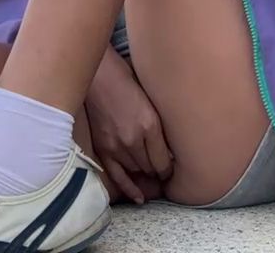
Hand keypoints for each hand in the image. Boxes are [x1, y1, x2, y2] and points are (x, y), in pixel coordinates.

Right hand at [86, 50, 173, 203]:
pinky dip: (129, 188)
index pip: (164, 161)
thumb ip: (159, 124)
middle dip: (159, 171)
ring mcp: (117, 145)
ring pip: (136, 171)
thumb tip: (169, 146)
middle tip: (164, 170)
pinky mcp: (103, 148)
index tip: (173, 167)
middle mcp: (134, 139)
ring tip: (152, 175)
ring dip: (145, 174)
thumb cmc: (129, 81)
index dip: (170, 168)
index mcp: (150, 124)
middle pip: (151, 168)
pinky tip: (139, 197)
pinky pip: (117, 176)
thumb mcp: (152, 100)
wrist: (100, 76)